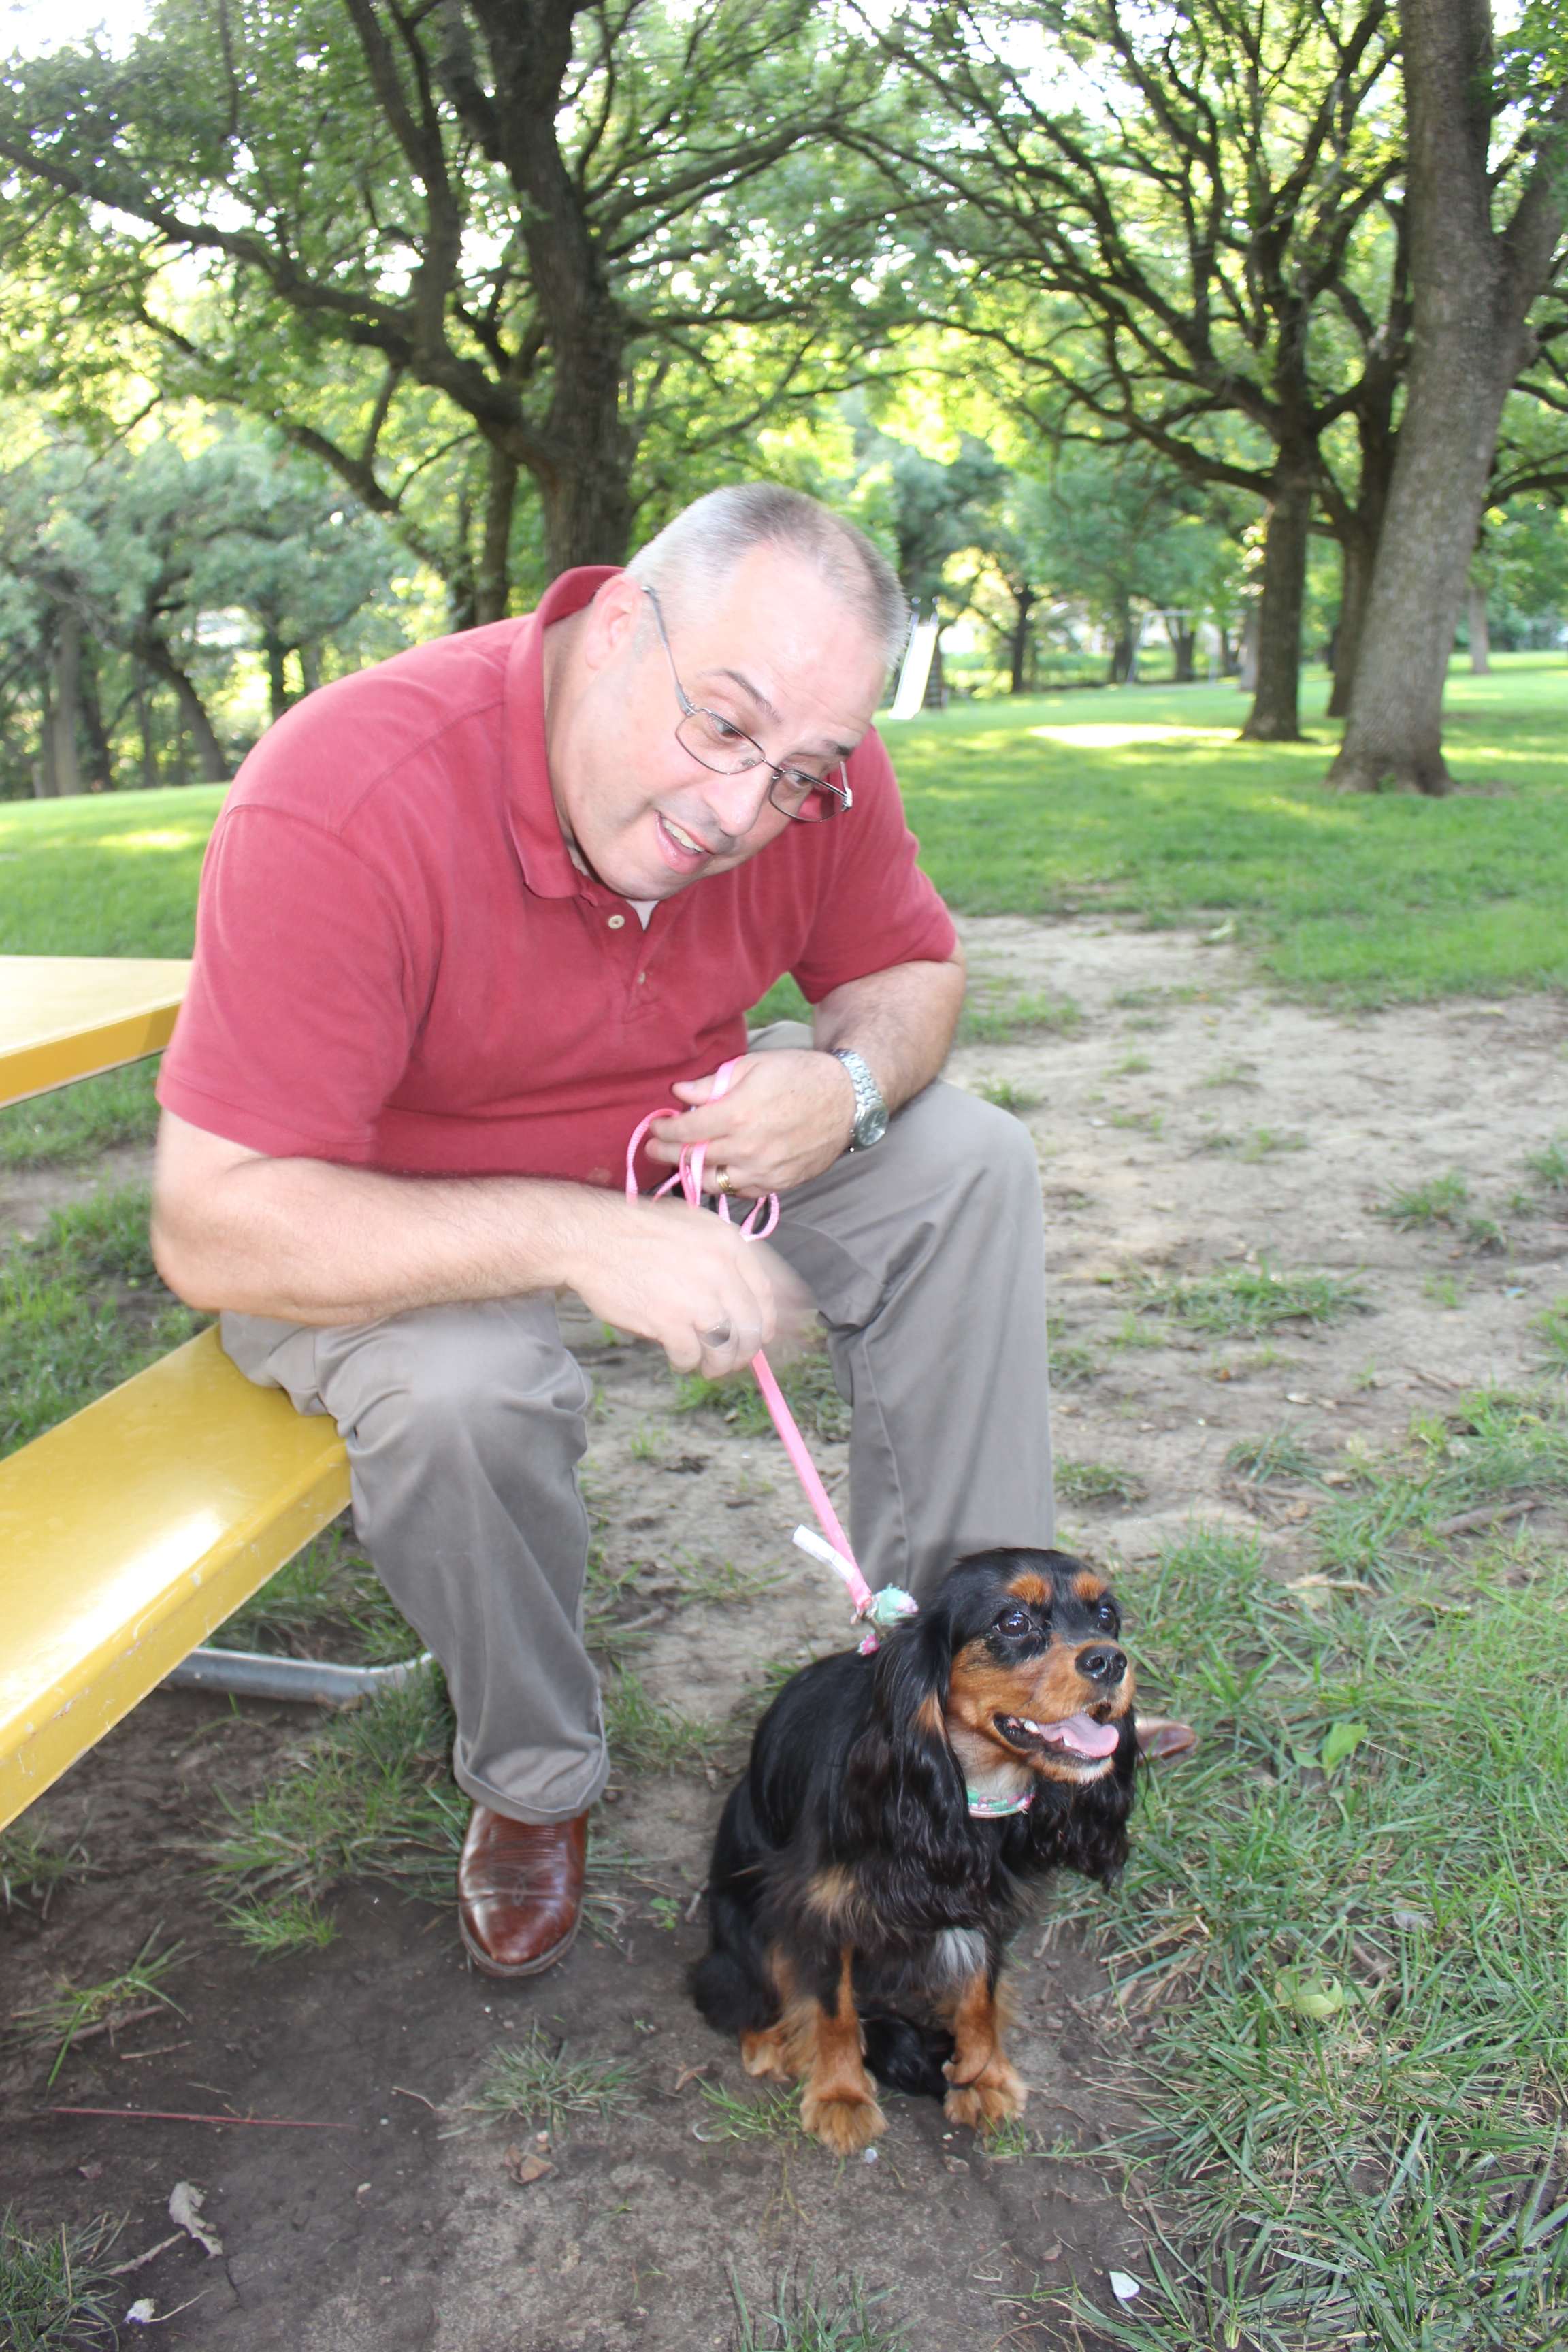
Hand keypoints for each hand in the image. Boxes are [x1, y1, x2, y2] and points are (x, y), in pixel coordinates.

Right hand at [561, 1194, 811, 1377]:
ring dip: (719, 1364)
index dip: (768, 1321)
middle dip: (746, 1352)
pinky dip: (687, 1363)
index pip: (766, 1292)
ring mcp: (697, 1298)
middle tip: (734, 1361)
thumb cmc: (637, 1231)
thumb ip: (721, 1255)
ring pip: (726, 1347)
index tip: (765, 1337)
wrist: (593, 1237)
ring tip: (708, 1367)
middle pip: (751, 1326)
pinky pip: (691, 1356)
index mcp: (729, 1244)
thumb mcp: (693, 1225)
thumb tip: (740, 1296)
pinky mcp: (670, 1322)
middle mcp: (721, 1271)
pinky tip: (679, 1358)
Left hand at [645, 1051, 856, 1196]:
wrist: (846, 1098)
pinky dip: (725, 1183)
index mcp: (738, 1114)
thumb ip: (712, 1083)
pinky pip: (741, 1191)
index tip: (655, 1126)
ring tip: (682, 1163)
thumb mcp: (753, 1065)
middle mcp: (749, 1148)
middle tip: (653, 1149)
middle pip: (694, 1158)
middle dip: (667, 1154)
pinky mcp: (780, 1183)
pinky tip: (717, 1171)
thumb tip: (679, 1093)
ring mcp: (765, 1170)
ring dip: (692, 1173)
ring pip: (714, 1181)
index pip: (686, 1130)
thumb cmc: (799, 1075)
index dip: (664, 1130)